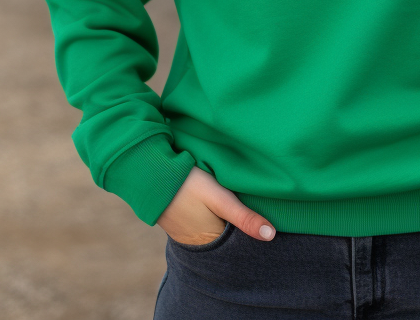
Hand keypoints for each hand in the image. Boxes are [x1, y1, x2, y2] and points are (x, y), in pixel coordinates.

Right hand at [157, 165, 276, 243]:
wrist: (148, 174)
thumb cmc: (187, 184)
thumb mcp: (220, 197)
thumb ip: (243, 217)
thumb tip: (271, 236)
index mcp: (210, 242)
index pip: (238, 245)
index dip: (252, 235)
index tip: (268, 224)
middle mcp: (197, 245)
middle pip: (227, 240)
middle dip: (239, 230)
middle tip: (255, 212)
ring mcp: (185, 236)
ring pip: (215, 233)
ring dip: (225, 224)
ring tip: (237, 208)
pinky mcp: (178, 225)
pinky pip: (202, 227)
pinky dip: (212, 220)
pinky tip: (216, 208)